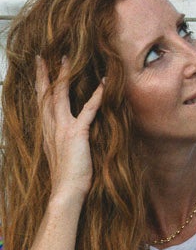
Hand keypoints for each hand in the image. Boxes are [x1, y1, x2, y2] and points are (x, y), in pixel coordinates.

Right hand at [36, 58, 101, 201]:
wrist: (66, 192)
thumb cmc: (66, 177)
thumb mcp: (60, 154)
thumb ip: (61, 140)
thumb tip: (66, 134)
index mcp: (47, 132)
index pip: (41, 104)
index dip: (39, 87)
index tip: (38, 71)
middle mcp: (51, 128)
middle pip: (45, 95)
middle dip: (43, 75)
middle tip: (42, 57)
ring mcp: (62, 129)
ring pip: (60, 96)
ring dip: (64, 76)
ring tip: (66, 58)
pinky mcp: (77, 133)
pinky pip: (89, 109)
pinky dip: (97, 95)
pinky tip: (104, 82)